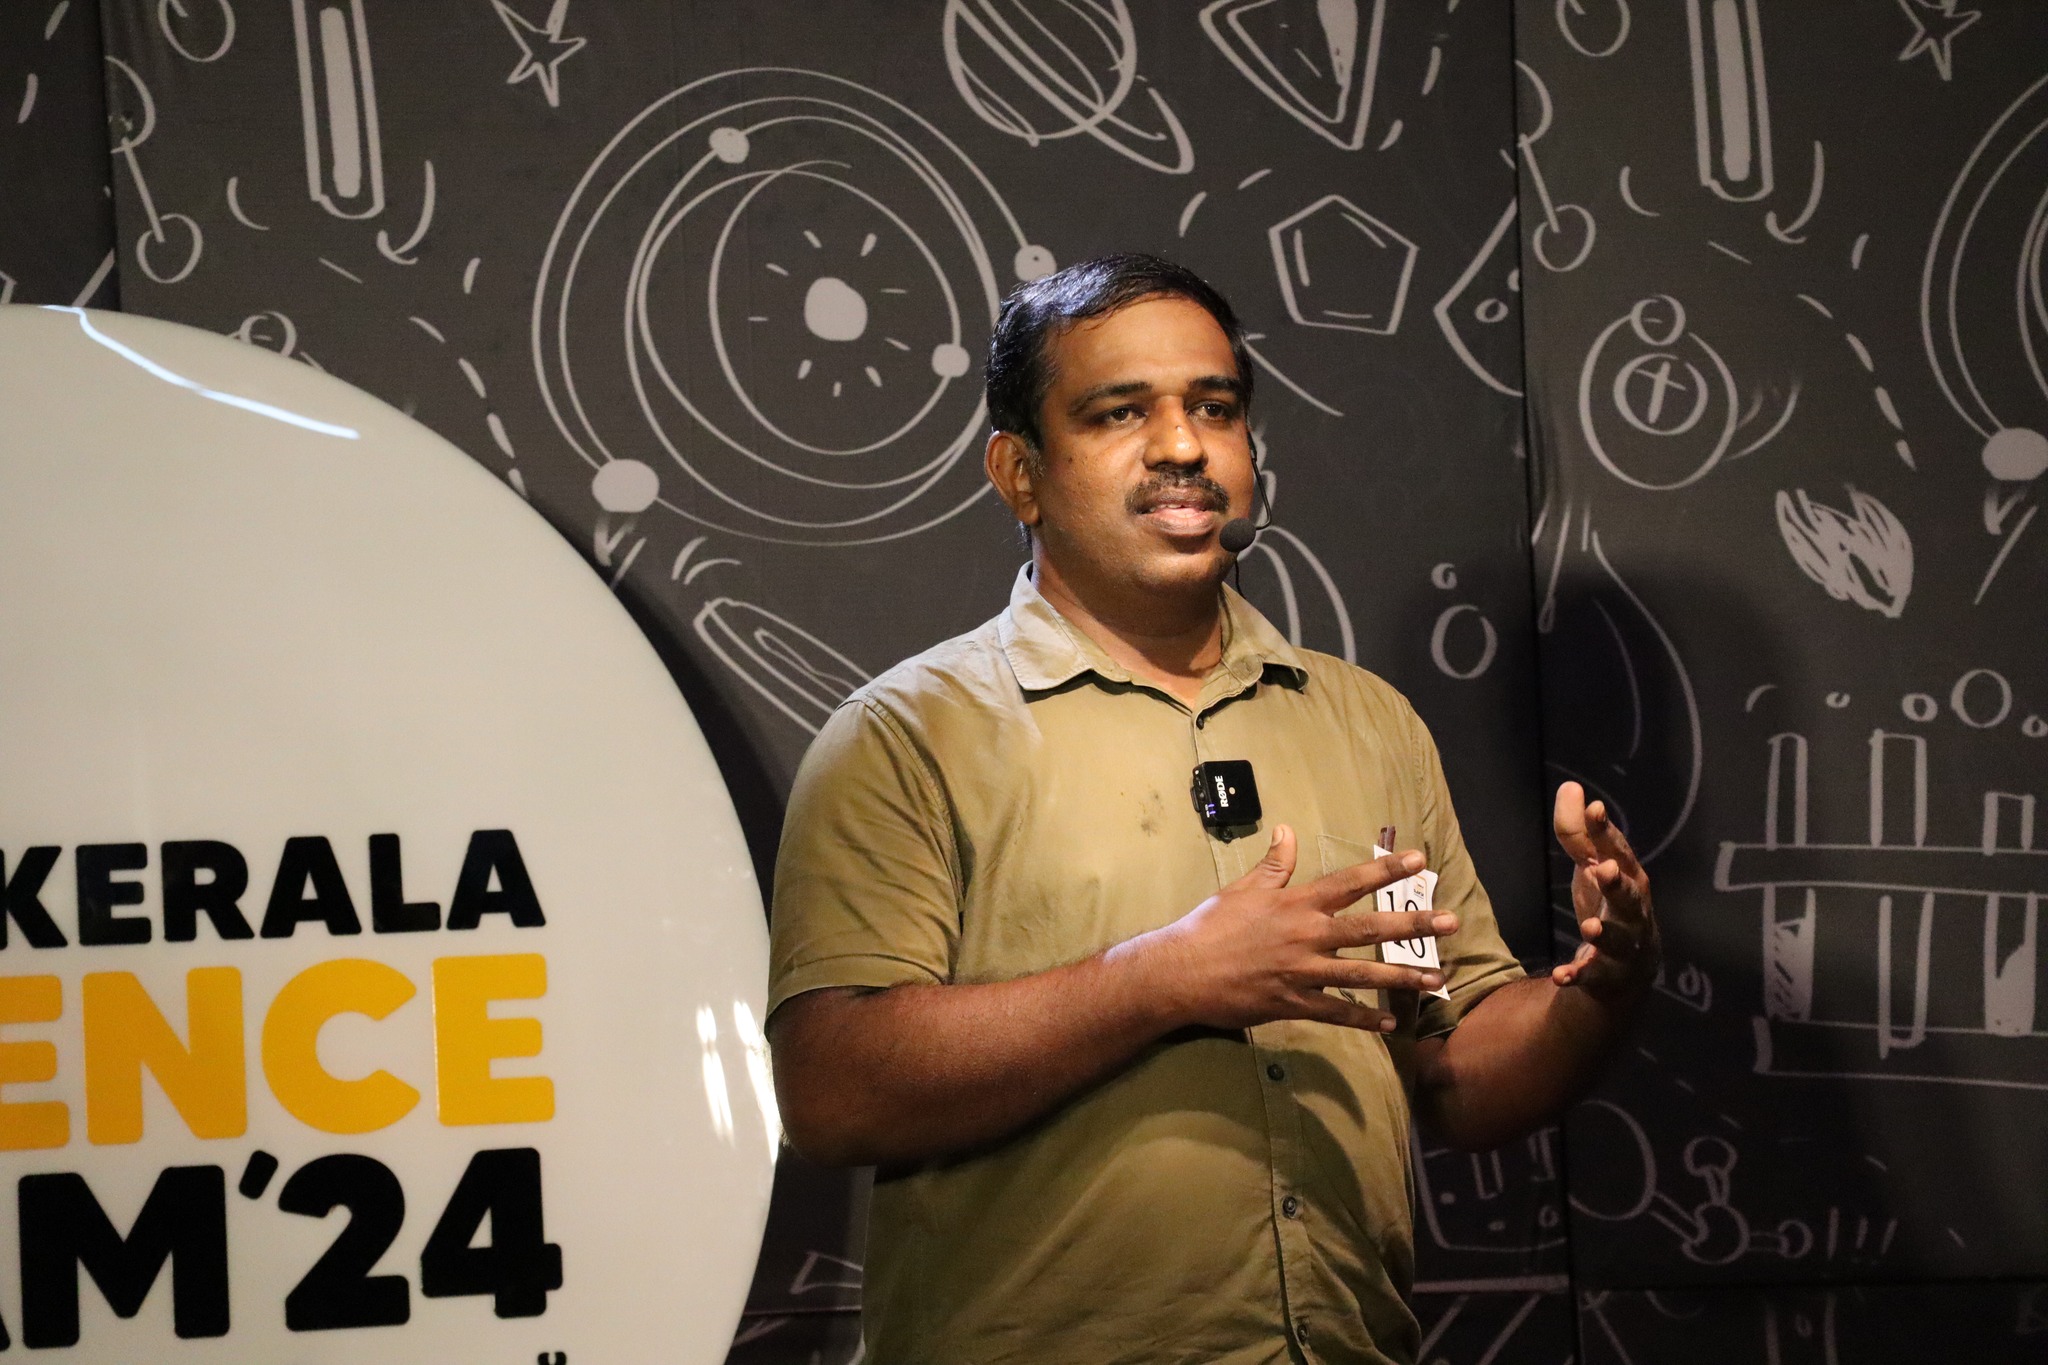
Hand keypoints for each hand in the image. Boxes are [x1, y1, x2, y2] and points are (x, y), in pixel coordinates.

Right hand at [1120, 824, 1459, 1032]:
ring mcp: (1303, 972)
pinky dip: (1362, 1020)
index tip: (1420, 860)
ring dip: (1401, 977)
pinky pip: (1335, 1013)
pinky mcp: (1293, 1003)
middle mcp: (1307, 935)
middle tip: (1450, 922)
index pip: (1349, 882)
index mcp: (1297, 903)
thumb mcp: (1242, 888)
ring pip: (1362, 973)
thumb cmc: (1211, 927)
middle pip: (1369, 927)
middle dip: (1413, 924)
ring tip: (1435, 980)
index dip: (1386, 869)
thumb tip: (1288, 830)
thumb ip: (1274, 864)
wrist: (1182, 972)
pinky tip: (1388, 1024)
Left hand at [1551, 782, 1658, 1001]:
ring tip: (1589, 926)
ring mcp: (1624, 945)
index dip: (1606, 831)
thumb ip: (1579, 833)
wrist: (1628, 968)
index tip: (1594, 809)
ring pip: (1618, 940)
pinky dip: (1579, 975)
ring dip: (1605, 932)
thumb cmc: (1610, 905)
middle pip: (1629, 896)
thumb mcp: (1592, 867)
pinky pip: (1593, 976)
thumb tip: (1571, 787)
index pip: (1618, 851)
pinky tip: (1561, 974)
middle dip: (1618, 884)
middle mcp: (1632, 911)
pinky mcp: (1607, 975)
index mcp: (1628, 878)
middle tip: (1603, 869)